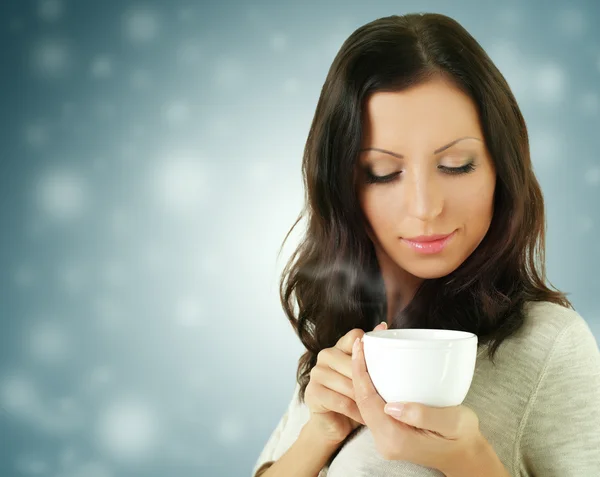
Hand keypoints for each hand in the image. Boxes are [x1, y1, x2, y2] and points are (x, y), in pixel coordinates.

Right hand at [304, 321, 387, 444]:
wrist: (334, 424)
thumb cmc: (354, 398)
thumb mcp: (366, 376)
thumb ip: (372, 354)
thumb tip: (383, 325)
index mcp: (339, 346)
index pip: (356, 337)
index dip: (370, 351)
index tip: (384, 365)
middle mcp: (326, 355)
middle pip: (354, 363)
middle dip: (370, 382)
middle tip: (385, 397)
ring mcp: (316, 372)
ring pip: (349, 384)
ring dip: (365, 400)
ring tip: (378, 410)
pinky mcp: (312, 392)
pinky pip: (341, 402)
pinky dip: (356, 412)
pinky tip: (364, 418)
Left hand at [351, 335, 486, 474]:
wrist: (465, 455)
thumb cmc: (462, 437)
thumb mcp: (453, 422)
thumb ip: (423, 416)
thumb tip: (390, 406)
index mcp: (396, 439)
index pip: (366, 400)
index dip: (359, 370)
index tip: (359, 345)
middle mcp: (384, 441)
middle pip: (360, 400)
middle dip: (358, 368)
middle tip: (361, 341)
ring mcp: (384, 438)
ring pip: (364, 402)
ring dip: (362, 376)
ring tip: (365, 350)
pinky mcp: (388, 432)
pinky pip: (372, 406)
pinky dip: (371, 385)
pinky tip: (374, 369)